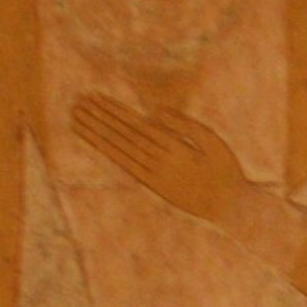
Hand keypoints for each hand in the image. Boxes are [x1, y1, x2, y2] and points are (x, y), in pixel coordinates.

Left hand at [70, 93, 252, 223]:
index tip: (97, 98)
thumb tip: (156, 112)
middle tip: (78, 102)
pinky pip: (124, 165)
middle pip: (122, 135)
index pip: (136, 125)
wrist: (229, 208)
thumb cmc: (226, 171)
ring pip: (119, 150)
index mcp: (174, 148)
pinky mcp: (152, 185)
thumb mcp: (214, 142)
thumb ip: (186, 126)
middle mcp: (158, 162)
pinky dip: (108, 152)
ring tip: (78, 119)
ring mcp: (153, 175)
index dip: (115, 111)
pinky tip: (96, 142)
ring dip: (96, 133)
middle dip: (99, 117)